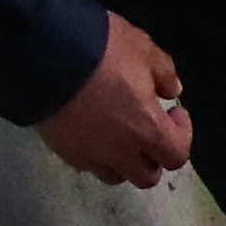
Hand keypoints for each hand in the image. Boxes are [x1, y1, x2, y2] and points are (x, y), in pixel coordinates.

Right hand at [39, 13, 195, 187]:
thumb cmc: (102, 50)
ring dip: (124, 160)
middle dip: (153, 156)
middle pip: (147, 176)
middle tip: (148, 127)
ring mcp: (87, 155)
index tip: (173, 111)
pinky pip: (85, 164)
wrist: (43, 55)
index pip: (177, 155)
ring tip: (119, 132)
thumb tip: (172, 92)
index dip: (182, 135)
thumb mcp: (143, 49)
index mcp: (146, 129)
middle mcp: (119, 152)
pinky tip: (92, 129)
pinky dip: (95, 154)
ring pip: (114, 176)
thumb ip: (164, 73)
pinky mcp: (61, 151)